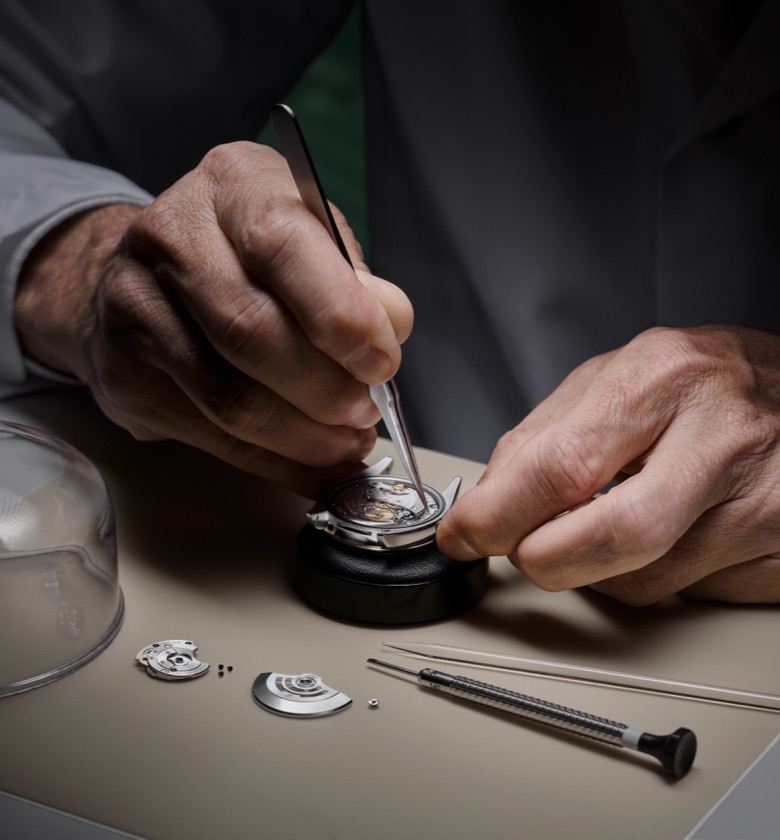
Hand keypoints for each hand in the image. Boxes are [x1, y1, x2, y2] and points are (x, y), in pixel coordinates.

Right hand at [15, 142, 412, 495]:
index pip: (282, 245)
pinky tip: (311, 460)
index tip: (381, 362)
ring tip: (346, 441)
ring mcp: (133, 305)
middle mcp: (169, 236)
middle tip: (365, 410)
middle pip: (250, 330)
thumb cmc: (250, 257)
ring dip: (305, 436)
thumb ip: (354, 282)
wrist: (152, 275)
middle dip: (325, 388)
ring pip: (230, 397)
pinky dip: (276, 460)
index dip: (339, 315)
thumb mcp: (311, 241)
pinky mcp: (123, 373)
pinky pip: (212, 435)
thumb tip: (391, 326)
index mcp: (231, 186)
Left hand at [437, 326, 779, 604]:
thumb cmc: (704, 384)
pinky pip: (687, 594)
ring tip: (602, 525)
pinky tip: (662, 537)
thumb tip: (488, 497)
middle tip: (520, 550)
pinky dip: (651, 576)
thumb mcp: (619, 377)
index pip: (559, 464)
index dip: (496, 513)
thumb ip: (547, 432)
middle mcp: (719, 436)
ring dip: (593, 571)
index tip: (464, 534)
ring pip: (643, 581)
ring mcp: (761, 500)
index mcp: (661, 378)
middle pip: (608, 535)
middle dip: (540, 558)